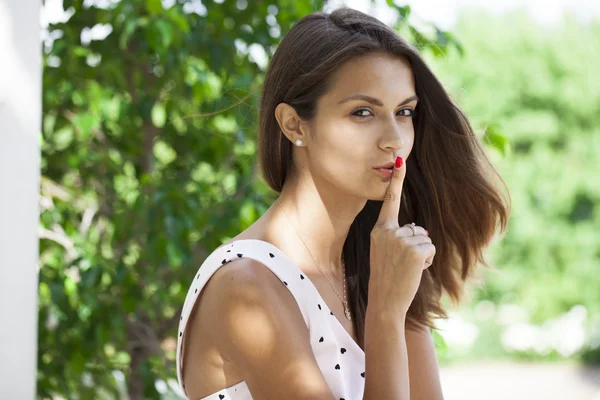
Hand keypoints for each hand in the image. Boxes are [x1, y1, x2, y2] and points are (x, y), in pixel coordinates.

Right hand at [369, 156, 435, 314]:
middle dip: (416, 244)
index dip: (396, 180)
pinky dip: (427, 260)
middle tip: (400, 264)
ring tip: (406, 268)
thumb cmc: (385, 278)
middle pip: (416, 227)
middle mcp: (388, 232)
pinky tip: (414, 271)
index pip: (390, 201)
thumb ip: (397, 236)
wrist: (384, 302)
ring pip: (425, 237)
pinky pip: (431, 248)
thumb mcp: (383, 252)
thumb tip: (421, 228)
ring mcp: (401, 240)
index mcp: (379, 230)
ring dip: (422, 253)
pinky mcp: (415, 250)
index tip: (400, 160)